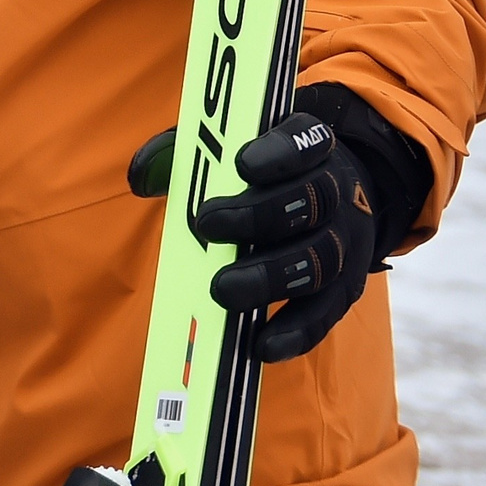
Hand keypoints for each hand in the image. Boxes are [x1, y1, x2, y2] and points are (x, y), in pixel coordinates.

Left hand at [192, 110, 380, 361]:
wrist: (333, 195)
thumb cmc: (264, 168)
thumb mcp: (230, 146)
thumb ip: (185, 153)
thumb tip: (140, 177)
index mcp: (311, 148)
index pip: (306, 141)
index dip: (280, 152)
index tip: (242, 164)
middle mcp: (337, 193)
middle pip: (310, 203)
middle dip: (258, 216)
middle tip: (207, 224)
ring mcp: (345, 243)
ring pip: (320, 262)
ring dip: (270, 278)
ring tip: (221, 290)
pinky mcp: (345, 290)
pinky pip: (325, 315)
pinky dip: (294, 332)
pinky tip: (260, 344)